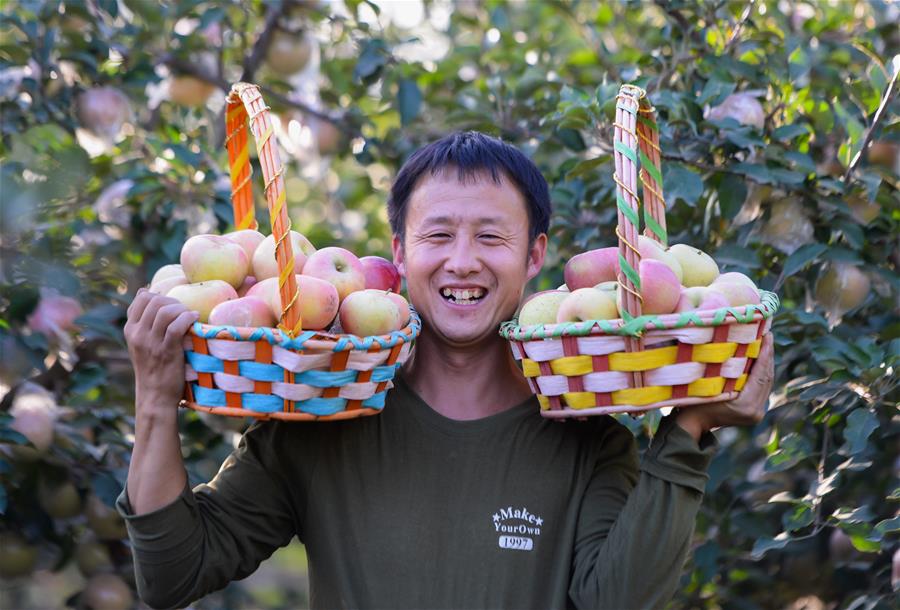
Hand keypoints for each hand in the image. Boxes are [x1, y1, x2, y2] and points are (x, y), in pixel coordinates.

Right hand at [124, 288, 198, 417]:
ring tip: (190, 315)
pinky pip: (176, 326)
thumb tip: (145, 290)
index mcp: (130, 330)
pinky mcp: (166, 351)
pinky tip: (195, 319)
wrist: (155, 395)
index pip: (142, 298)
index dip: (159, 295)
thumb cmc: (153, 367)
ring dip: (182, 309)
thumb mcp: (141, 343)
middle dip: (173, 301)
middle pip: (154, 301)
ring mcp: (151, 342)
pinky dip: (188, 318)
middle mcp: (138, 334)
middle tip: (183, 310)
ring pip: (165, 311)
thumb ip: (143, 320)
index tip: (171, 304)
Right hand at [675, 333, 774, 440]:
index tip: (767, 335)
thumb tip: (739, 343)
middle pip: (766, 378)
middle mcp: (755, 411)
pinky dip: (762, 373)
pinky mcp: (756, 412)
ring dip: (767, 363)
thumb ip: (727, 370)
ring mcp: (757, 413)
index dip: (765, 354)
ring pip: (766, 383)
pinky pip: (762, 389)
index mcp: (745, 405)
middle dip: (768, 356)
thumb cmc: (695, 400)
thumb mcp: (709, 383)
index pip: (760, 374)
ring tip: (766, 344)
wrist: (694, 422)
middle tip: (768, 335)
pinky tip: (761, 359)